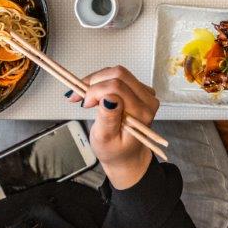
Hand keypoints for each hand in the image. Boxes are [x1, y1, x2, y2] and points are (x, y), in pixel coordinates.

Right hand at [69, 65, 159, 189]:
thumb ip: (108, 118)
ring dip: (96, 80)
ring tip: (82, 95)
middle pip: (119, 74)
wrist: (125, 154)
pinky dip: (102, 81)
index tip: (83, 104)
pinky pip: (119, 76)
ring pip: (118, 72)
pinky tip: (92, 94)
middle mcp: (148, 100)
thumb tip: (108, 97)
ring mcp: (145, 93)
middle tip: (80, 97)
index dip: (96, 90)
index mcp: (141, 113)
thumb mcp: (105, 139)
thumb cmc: (114, 150)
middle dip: (95, 81)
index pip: (117, 87)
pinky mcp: (138, 89)